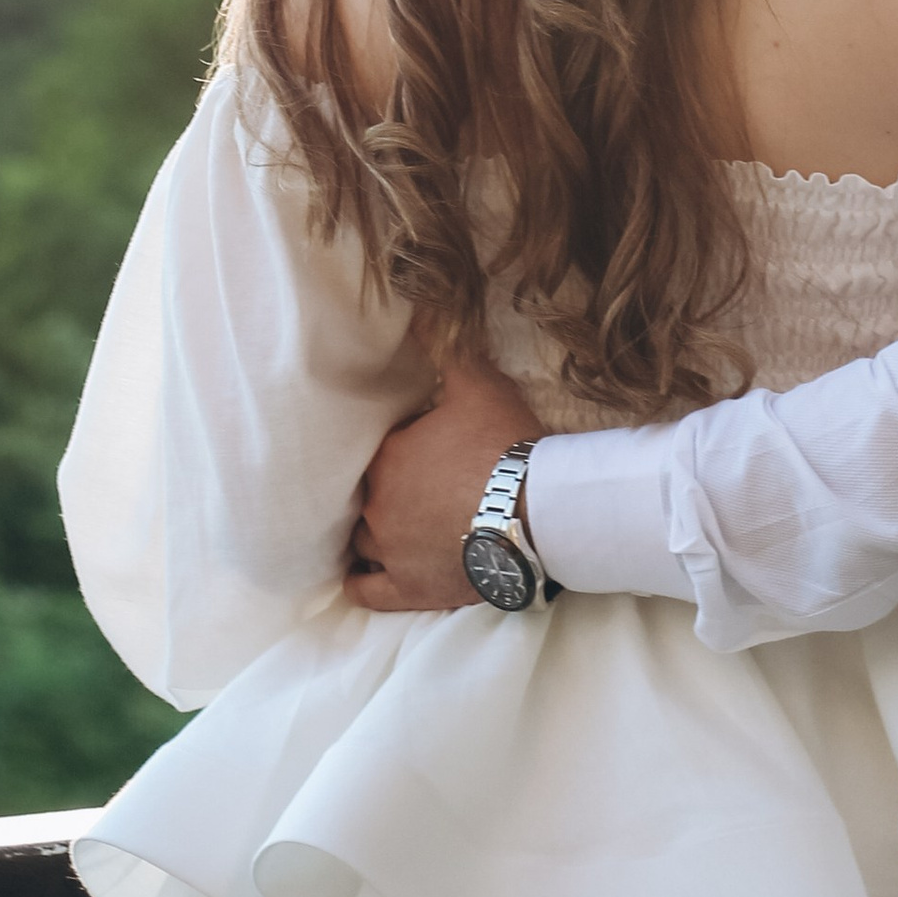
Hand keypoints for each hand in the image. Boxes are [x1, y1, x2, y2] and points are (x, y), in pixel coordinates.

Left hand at [344, 359, 544, 611]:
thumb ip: (444, 346)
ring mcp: (389, 553)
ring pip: (362, 542)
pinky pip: (366, 590)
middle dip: (386, 491)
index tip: (421, 449)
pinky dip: (363, 581)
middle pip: (367, 496)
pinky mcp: (408, 590)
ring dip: (374, 532)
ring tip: (393, 525)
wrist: (535, 513)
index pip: (377, 452)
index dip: (398, 449)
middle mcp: (377, 507)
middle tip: (415, 486)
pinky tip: (364, 573)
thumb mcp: (477, 384)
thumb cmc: (504, 446)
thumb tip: (420, 306)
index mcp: (386, 459)